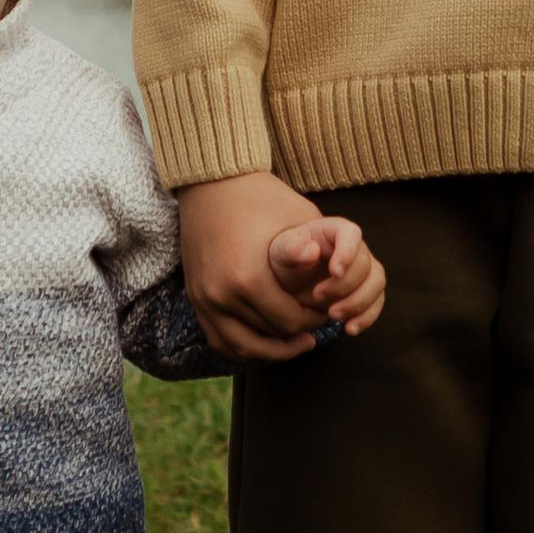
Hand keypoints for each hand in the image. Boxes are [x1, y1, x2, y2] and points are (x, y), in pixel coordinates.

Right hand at [180, 172, 360, 364]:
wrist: (211, 183)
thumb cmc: (262, 198)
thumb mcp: (297, 219)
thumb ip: (321, 248)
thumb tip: (338, 273)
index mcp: (249, 279)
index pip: (292, 321)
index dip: (316, 319)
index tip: (329, 310)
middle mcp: (222, 295)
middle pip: (271, 334)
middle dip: (298, 332)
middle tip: (319, 322)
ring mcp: (204, 300)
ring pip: (245, 348)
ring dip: (274, 349)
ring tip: (298, 342)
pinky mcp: (195, 300)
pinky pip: (222, 341)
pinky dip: (246, 347)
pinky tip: (268, 341)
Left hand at [266, 211, 384, 338]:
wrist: (290, 283)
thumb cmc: (286, 262)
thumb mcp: (281, 254)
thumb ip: (291, 249)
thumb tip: (311, 250)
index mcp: (334, 231)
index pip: (351, 234)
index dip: (347, 252)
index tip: (334, 272)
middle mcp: (355, 248)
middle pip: (365, 264)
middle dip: (344, 285)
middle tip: (318, 296)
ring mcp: (365, 270)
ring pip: (376, 284)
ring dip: (358, 303)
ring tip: (333, 315)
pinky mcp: (367, 291)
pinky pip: (376, 304)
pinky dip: (366, 318)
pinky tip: (349, 329)